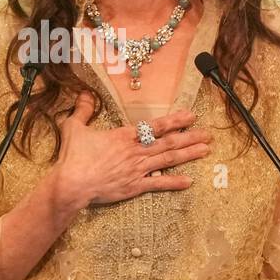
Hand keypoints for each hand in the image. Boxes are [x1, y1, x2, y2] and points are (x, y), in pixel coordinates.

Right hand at [50, 91, 211, 208]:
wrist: (71, 184)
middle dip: (190, 137)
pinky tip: (189, 181)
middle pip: (169, 142)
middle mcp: (136, 151)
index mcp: (125, 136)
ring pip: (168, 160)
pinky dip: (174, 183)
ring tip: (205, 150)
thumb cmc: (73, 157)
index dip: (175, 120)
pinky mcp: (135, 186)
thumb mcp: (74, 127)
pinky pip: (158, 184)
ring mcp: (137, 169)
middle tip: (208, 134)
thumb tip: (84, 93)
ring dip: (188, 155)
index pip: (156, 126)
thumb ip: (83, 110)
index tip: (191, 116)